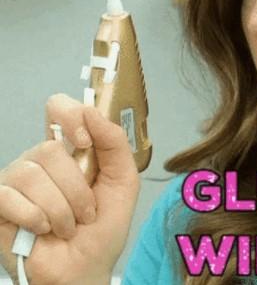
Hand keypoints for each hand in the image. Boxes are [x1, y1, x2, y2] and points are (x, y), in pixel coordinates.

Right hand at [0, 93, 139, 284]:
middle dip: (77, 188)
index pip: (58, 108)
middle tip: (86, 212)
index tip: (84, 142)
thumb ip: (114, 143)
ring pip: (33, 174)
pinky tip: (42, 230)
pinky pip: (9, 196)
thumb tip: (91, 110)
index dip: (69, 116)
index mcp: (71, 149)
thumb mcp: (123, 181)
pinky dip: (34, 218)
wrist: (84, 270)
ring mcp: (17, 180)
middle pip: (49, 148)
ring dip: (60, 209)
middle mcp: (41, 159)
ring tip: (67, 226)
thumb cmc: (104, 227)